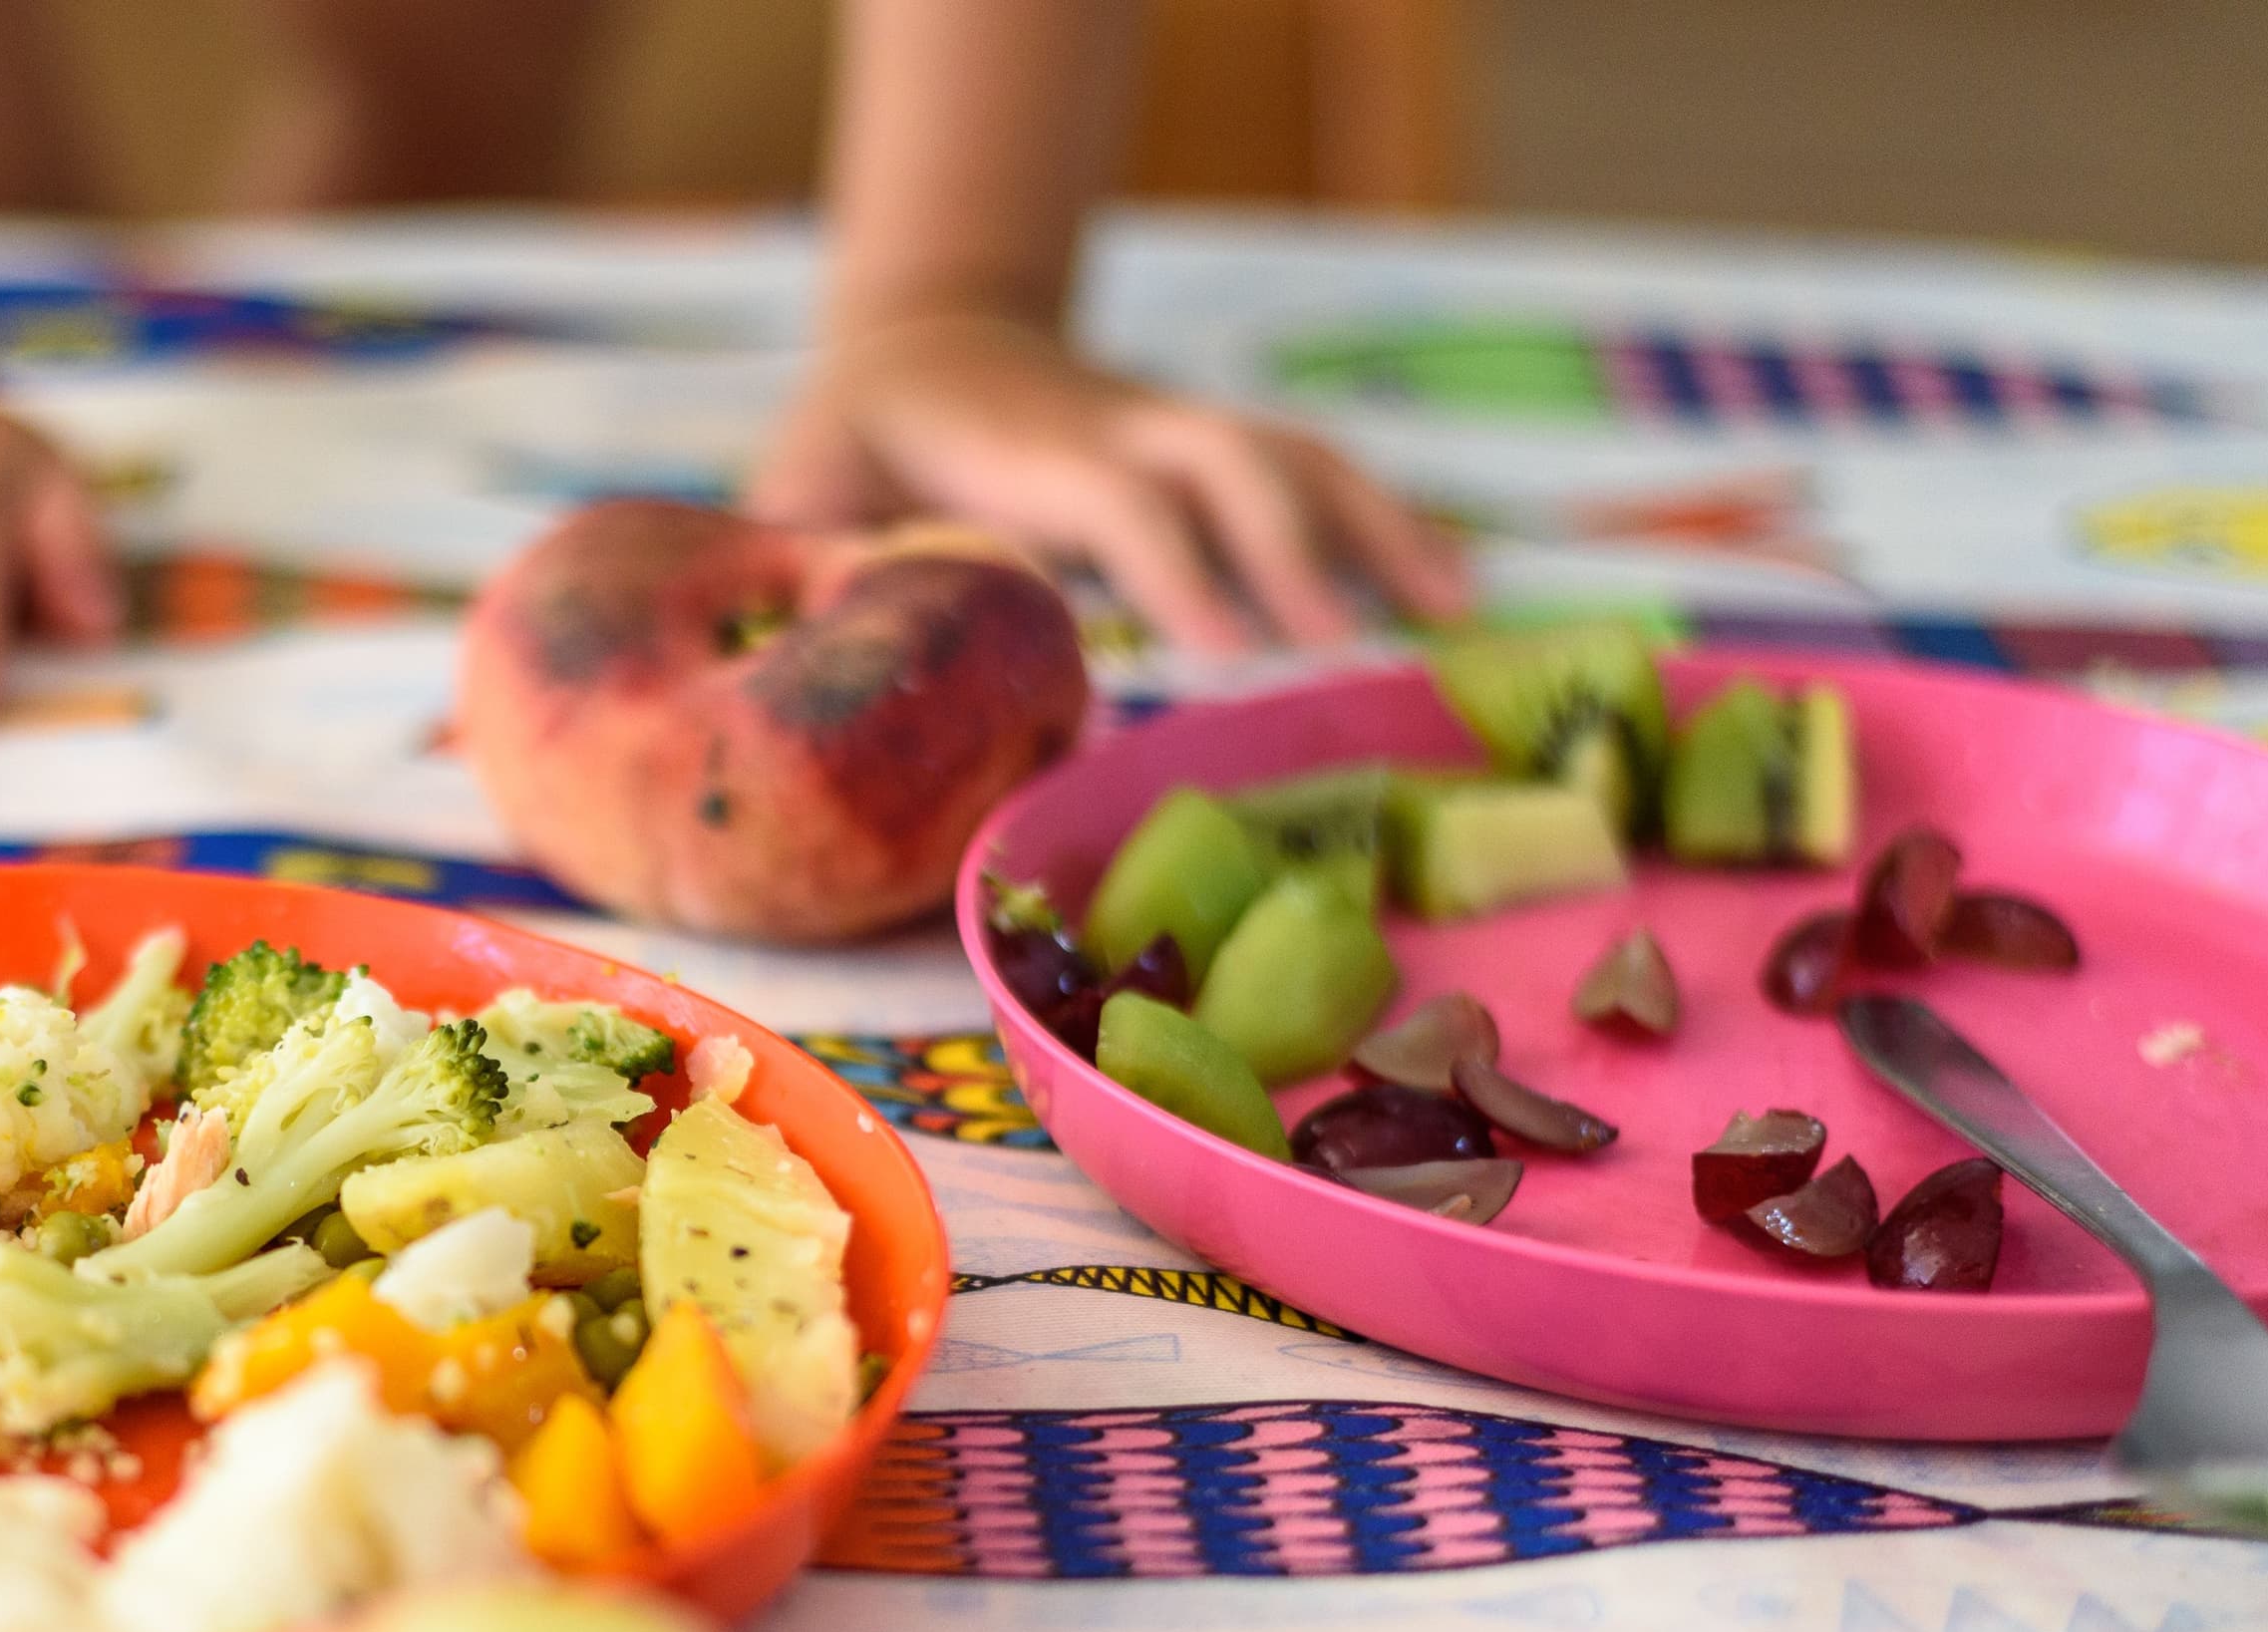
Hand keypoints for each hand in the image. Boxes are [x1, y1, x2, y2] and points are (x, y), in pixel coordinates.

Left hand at [749, 309, 1470, 657]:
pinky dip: (1386, 521)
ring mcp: (1180, 433)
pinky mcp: (1215, 450)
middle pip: (1232, 464)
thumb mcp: (812, 494)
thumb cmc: (852, 449)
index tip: (1220, 645)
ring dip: (1378, 526)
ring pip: (1294, 458)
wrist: (921, 344)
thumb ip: (823, 561)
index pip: (1119, 502)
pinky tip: (1450, 585)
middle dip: (1290, 551)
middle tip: (1335, 649)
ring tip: (1454, 608)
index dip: (1173, 566)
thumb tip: (833, 650)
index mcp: (1029, 453)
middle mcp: (1123, 431)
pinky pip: (1316, 472)